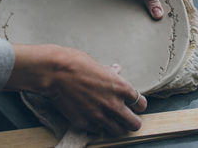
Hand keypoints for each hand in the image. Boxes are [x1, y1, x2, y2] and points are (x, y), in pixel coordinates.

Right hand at [5, 44, 146, 135]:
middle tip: (125, 117)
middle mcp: (114, 104)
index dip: (138, 105)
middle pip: (134, 124)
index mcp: (121, 88)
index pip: (141, 104)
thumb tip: (116, 70)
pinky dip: (98, 127)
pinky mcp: (86, 123)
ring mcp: (100, 116)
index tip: (133, 105)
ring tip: (110, 121)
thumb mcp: (98, 65)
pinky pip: (98, 131)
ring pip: (118, 132)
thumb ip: (110, 72)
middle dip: (131, 121)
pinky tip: (94, 119)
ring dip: (115, 127)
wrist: (56, 73)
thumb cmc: (76, 64)